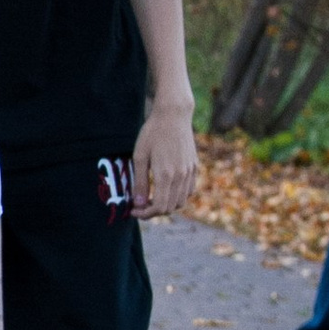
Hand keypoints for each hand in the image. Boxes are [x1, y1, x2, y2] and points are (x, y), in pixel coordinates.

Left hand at [133, 92, 197, 216]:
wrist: (173, 115)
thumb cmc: (152, 133)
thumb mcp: (139, 157)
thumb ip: (139, 182)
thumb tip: (138, 204)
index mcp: (165, 175)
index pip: (159, 207)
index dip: (145, 214)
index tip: (133, 211)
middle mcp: (181, 176)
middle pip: (170, 208)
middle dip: (154, 212)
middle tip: (140, 206)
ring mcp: (190, 172)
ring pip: (181, 202)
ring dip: (167, 205)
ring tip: (152, 198)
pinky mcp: (195, 167)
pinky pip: (189, 191)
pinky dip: (178, 196)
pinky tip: (166, 189)